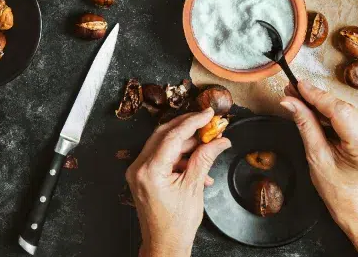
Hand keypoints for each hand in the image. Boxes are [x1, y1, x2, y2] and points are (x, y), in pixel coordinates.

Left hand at [126, 109, 230, 256]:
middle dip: (188, 127)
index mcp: (150, 170)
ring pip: (163, 144)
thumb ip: (205, 159)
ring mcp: (138, 171)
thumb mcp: (194, 188)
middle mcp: (138, 167)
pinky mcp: (142, 175)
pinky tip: (198, 164)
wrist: (164, 245)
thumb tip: (219, 140)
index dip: (193, 121)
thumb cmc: (176, 224)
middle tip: (208, 122)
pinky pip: (161, 156)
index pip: (173, 135)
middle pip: (164, 134)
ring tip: (207, 145)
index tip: (208, 114)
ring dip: (186, 143)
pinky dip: (179, 156)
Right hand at [280, 82, 357, 226]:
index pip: (339, 111)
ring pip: (344, 108)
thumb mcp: (316, 157)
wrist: (357, 201)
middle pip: (342, 107)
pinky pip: (349, 113)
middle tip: (291, 91)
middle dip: (315, 98)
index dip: (316, 96)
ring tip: (298, 99)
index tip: (297, 85)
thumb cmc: (337, 187)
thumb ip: (305, 125)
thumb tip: (290, 102)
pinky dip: (330, 111)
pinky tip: (314, 109)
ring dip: (321, 104)